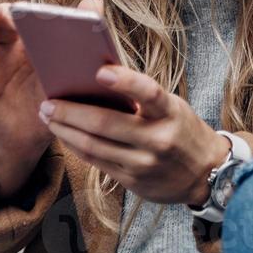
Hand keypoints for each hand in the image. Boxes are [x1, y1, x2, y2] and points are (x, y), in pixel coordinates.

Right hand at [0, 0, 102, 194]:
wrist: (31, 142)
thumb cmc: (55, 104)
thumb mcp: (72, 74)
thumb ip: (83, 40)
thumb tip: (95, 1)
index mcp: (33, 40)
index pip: (26, 13)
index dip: (28, 8)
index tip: (38, 8)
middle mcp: (9, 46)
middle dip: (4, 8)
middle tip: (15, 10)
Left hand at [39, 63, 229, 205]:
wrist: (205, 173)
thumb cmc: (182, 130)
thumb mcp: (172, 108)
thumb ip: (143, 98)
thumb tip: (100, 78)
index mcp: (170, 113)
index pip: (148, 92)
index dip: (124, 81)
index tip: (99, 71)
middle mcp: (158, 138)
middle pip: (105, 124)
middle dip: (70, 112)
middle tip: (48, 103)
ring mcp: (144, 163)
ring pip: (94, 145)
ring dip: (65, 130)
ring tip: (49, 118)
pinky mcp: (133, 180)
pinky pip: (96, 162)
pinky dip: (76, 147)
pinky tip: (65, 137)